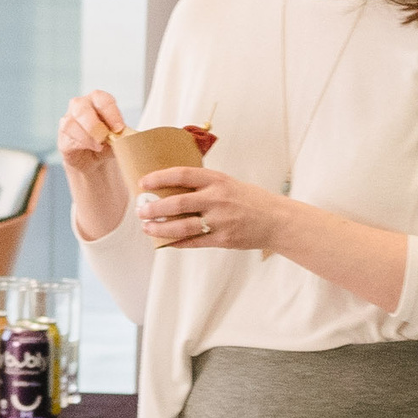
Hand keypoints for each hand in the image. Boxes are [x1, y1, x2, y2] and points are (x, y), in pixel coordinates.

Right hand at [58, 90, 128, 172]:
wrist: (95, 160)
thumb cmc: (107, 142)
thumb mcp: (118, 137)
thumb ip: (121, 134)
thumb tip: (125, 135)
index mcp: (96, 100)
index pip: (101, 99)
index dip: (111, 113)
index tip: (119, 128)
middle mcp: (80, 106)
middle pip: (81, 107)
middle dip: (95, 124)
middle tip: (106, 136)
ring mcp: (68, 120)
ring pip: (71, 123)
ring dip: (87, 136)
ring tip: (100, 146)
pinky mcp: (62, 137)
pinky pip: (67, 137)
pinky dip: (82, 143)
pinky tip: (93, 148)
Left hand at [134, 162, 288, 254]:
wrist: (276, 220)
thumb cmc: (249, 200)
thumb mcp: (228, 183)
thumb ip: (203, 186)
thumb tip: (170, 189)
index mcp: (218, 180)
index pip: (183, 174)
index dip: (159, 177)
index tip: (143, 182)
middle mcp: (218, 199)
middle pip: (178, 203)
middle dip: (154, 208)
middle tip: (141, 210)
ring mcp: (221, 221)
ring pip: (182, 226)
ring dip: (160, 228)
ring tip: (147, 227)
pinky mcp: (223, 239)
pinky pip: (193, 242)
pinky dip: (176, 242)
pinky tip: (164, 242)